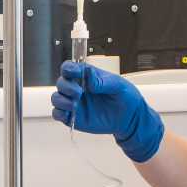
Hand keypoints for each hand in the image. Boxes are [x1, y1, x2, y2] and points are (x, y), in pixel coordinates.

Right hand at [49, 60, 165, 162]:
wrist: (130, 118)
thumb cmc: (125, 98)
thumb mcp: (118, 85)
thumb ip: (101, 80)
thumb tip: (87, 76)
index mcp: (86, 77)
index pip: (70, 68)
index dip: (68, 68)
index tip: (75, 73)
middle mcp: (77, 88)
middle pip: (61, 82)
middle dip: (66, 86)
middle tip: (79, 92)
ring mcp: (74, 103)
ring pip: (56, 98)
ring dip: (61, 100)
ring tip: (75, 104)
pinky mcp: (73, 117)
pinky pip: (58, 114)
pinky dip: (58, 113)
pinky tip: (67, 113)